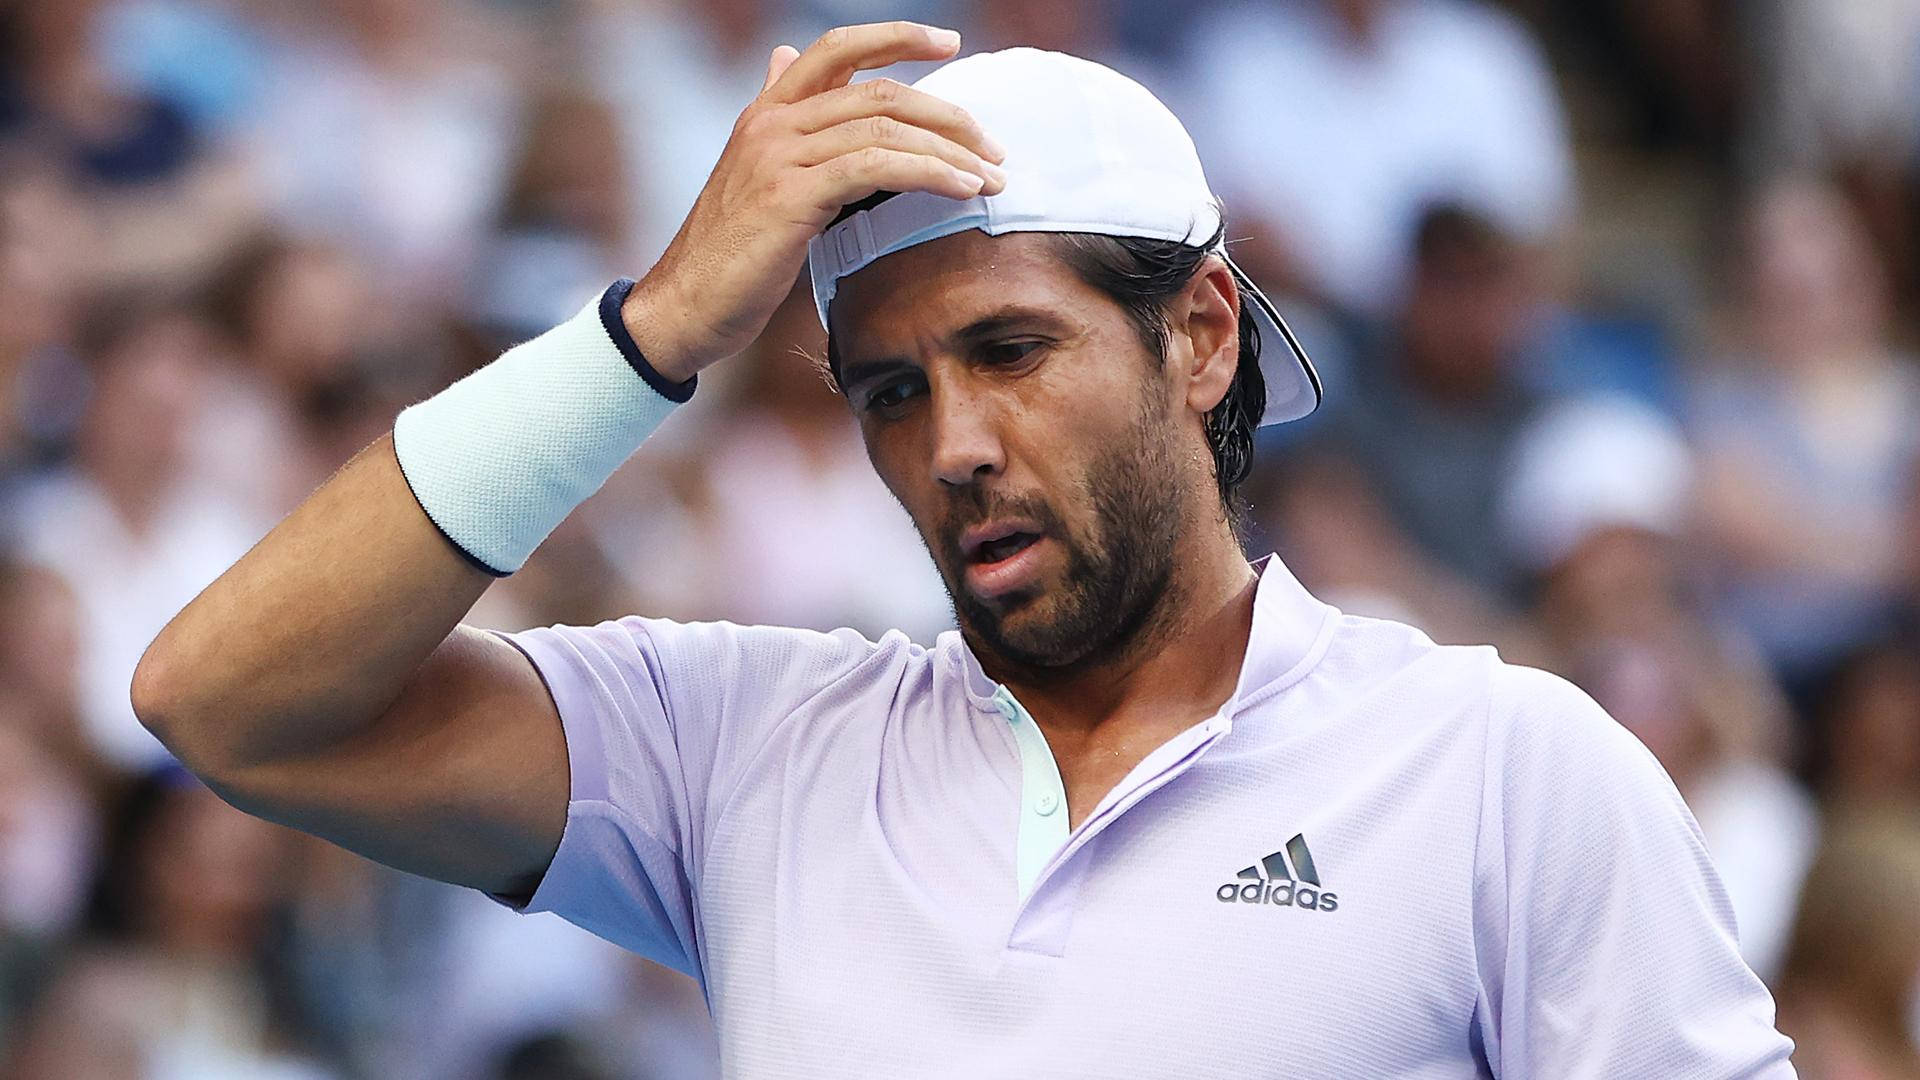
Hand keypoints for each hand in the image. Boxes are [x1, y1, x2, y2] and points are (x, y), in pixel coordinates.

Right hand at [623, 22, 1007, 382]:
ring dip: (951, 151)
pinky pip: (876, 168)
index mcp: (766, 111)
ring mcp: (778, 156)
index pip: (838, 49)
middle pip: (878, 90)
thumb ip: (781, 118)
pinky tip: (961, 189)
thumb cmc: (728, 253)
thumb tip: (785, 57)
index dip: (897, 37)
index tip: (949, 41)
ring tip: (991, 177)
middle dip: (948, 114)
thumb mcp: (754, 172)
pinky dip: (929, 174)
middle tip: (994, 146)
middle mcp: (771, 122)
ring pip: (884, 127)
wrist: (683, 307)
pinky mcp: (790, 196)